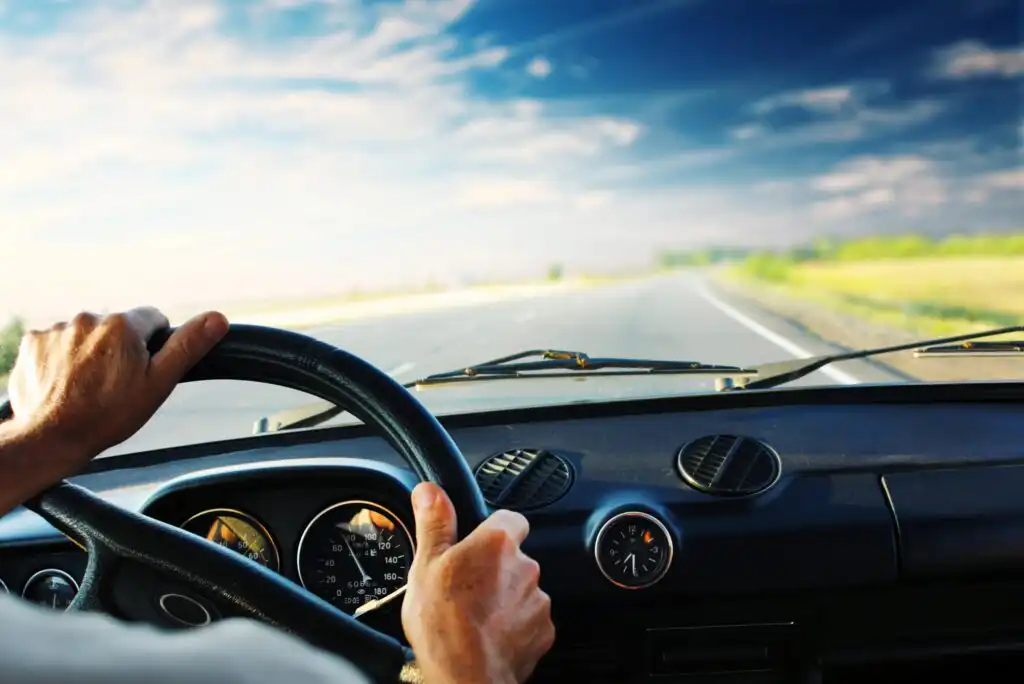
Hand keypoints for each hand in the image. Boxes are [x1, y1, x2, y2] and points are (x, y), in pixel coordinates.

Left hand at [6, 307, 227, 471]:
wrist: (51, 438)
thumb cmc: (108, 415)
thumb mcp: (159, 383)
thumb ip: (188, 346)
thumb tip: (218, 318)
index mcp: (123, 326)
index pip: (152, 319)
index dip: (153, 344)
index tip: (144, 369)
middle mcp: (89, 319)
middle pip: (117, 328)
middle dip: (119, 349)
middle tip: (116, 384)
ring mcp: (57, 331)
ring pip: (86, 336)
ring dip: (90, 354)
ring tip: (87, 388)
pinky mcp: (33, 343)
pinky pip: (56, 344)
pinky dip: (62, 360)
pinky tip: (65, 384)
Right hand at [401, 483, 554, 683]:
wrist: (465, 676)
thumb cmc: (443, 623)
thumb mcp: (426, 565)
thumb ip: (434, 523)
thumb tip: (430, 491)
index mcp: (497, 543)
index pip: (510, 518)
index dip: (493, 529)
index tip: (476, 544)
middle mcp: (525, 566)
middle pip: (514, 557)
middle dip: (495, 569)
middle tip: (466, 587)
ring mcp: (537, 600)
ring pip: (521, 589)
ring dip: (504, 597)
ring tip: (474, 615)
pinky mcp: (543, 630)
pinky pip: (529, 619)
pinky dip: (514, 625)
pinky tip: (489, 634)